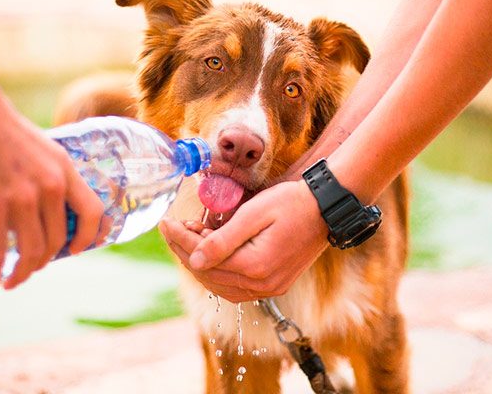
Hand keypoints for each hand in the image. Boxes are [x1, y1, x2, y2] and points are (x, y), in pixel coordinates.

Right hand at [0, 97, 105, 292]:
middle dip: (45, 261)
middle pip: (58, 240)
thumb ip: (48, 175)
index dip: (89, 237)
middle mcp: (50, 187)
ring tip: (11, 280)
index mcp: (64, 170)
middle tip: (31, 268)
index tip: (77, 250)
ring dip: (22, 273)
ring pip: (31, 252)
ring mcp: (22, 199)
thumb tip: (46, 205)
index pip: (93, 212)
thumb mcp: (40, 148)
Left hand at [160, 180, 327, 302]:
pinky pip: (236, 287)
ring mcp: (270, 288)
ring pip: (220, 285)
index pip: (204, 258)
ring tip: (189, 238)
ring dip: (200, 264)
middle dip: (185, 251)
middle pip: (209, 275)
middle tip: (173, 228)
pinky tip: (210, 255)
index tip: (166, 222)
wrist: (326, 208)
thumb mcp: (254, 213)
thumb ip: (223, 239)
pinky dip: (218, 273)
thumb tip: (194, 260)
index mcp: (255, 266)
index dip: (181, 240)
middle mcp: (262, 284)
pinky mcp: (275, 285)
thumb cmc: (292, 203)